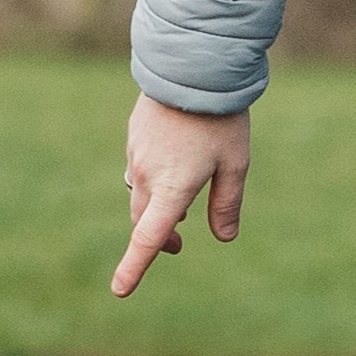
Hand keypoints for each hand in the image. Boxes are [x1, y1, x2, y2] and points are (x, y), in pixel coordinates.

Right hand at [114, 94, 250, 296]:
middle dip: (159, 236)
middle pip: (143, 220)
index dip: (135, 267)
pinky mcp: (134, 135)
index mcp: (172, 188)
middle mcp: (146, 175)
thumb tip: (223, 237)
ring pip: (140, 193)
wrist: (193, 66)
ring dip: (158, 205)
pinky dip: (154, 178)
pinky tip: (178, 158)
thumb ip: (227, 204)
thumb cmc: (220, 118)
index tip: (120, 290)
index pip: (148, 238)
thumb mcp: (235, 164)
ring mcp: (136, 154)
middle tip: (180, 245)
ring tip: (185, 198)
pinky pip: (140, 167)